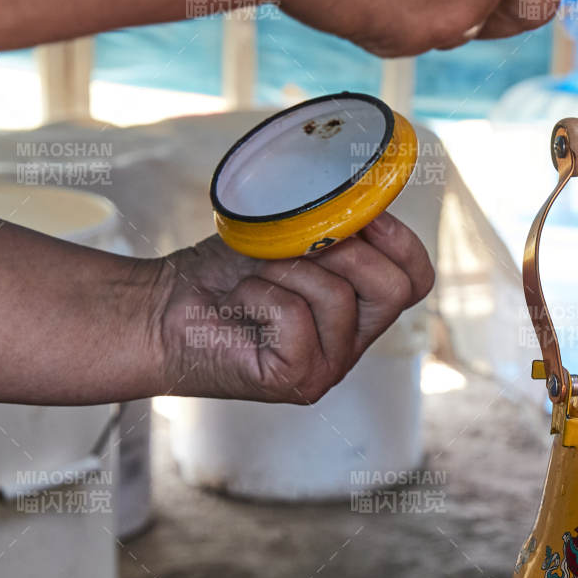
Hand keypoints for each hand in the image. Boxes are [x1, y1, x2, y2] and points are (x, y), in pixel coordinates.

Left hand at [151, 213, 434, 402]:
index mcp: (360, 307)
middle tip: (301, 242)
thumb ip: (331, 223)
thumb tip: (360, 197)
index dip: (401, 241)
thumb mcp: (287, 235)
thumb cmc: (221, 274)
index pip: (416, 279)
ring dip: (288, 269)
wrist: (160, 309)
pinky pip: (296, 316)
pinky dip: (260, 296)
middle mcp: (353, 341)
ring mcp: (329, 367)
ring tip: (255, 277)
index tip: (367, 213)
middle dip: (349, 250)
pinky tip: (239, 307)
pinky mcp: (298, 381)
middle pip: (396, 289)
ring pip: (340, 297)